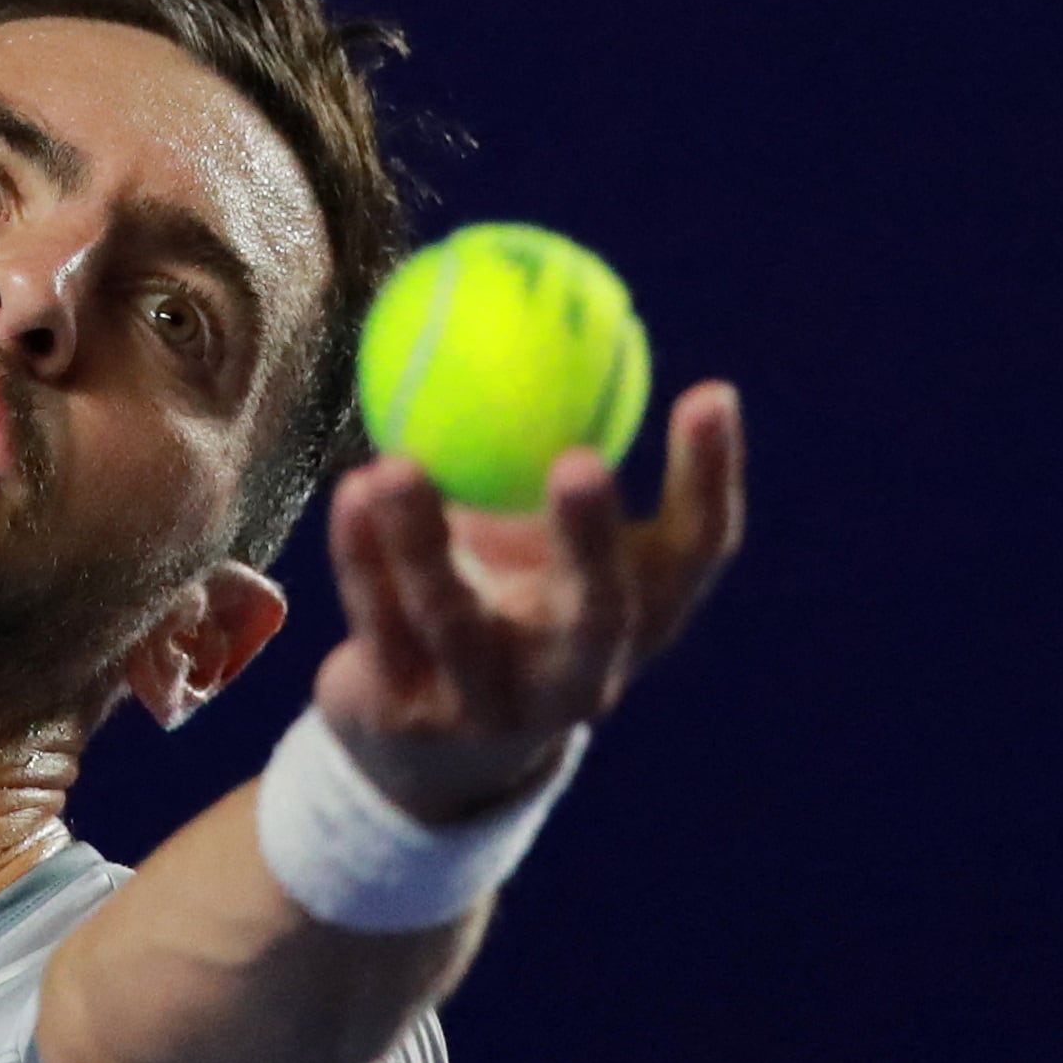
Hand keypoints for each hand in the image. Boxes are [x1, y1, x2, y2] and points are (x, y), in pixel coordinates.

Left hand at [314, 378, 746, 824]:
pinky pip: (381, 624)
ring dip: (424, 543)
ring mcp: (491, 707)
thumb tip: (553, 310)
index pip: (695, 554)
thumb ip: (554, 453)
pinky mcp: (407, 719)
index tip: (709, 393)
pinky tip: (352, 493)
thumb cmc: (505, 607)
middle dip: (593, 542)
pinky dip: (363, 559)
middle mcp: (578, 677)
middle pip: (600, 614)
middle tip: (583, 460)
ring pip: (457, 623)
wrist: (421, 752)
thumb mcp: (544, 541)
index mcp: (634, 623)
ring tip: (394, 467)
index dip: (710, 479)